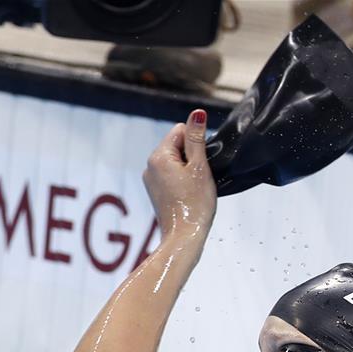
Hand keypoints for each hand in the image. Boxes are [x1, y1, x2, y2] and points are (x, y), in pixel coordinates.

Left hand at [142, 109, 216, 236]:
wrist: (185, 237)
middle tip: (200, 179)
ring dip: (189, 170)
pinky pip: (171, 177)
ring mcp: (151, 180)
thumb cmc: (196, 203)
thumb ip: (197, 138)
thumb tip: (197, 113)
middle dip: (193, 157)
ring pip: (175, 162)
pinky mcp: (155, 192)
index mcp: (158, 156)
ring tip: (195, 189)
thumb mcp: (200, 167)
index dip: (197, 144)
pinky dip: (183, 182)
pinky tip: (190, 195)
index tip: (202, 164)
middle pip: (177, 146)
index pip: (181, 131)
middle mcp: (149, 166)